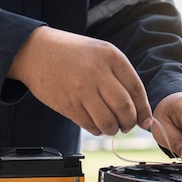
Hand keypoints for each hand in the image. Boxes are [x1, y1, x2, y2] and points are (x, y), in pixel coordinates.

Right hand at [7, 26, 152, 134]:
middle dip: (129, 123)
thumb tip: (137, 108)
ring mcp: (81, 90)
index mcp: (111, 57)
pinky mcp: (68, 105)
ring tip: (110, 126)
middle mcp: (98, 73)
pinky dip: (96, 129)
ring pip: (108, 122)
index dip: (144, 110)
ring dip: (112, 129)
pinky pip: (89, 125)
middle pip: (125, 109)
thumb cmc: (70, 53)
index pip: (136, 90)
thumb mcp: (100, 52)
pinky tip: (95, 123)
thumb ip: (119, 75)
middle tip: (127, 126)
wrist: (36, 52)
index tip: (145, 121)